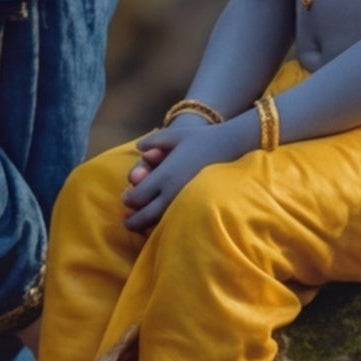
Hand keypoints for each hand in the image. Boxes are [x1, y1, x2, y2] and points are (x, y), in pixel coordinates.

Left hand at [120, 109, 244, 230]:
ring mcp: (187, 201)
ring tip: (143, 226)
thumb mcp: (175, 134)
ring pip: (162, 222)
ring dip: (149, 226)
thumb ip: (154, 141)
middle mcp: (174, 191)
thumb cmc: (202, 138)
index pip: (137, 197)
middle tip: (128, 224)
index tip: (127, 200)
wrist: (233, 146)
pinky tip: (165, 223)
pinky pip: (179, 220)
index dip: (129, 201)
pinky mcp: (200, 206)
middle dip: (134, 222)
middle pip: (146, 216)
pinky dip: (168, 224)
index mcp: (164, 175)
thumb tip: (140, 149)